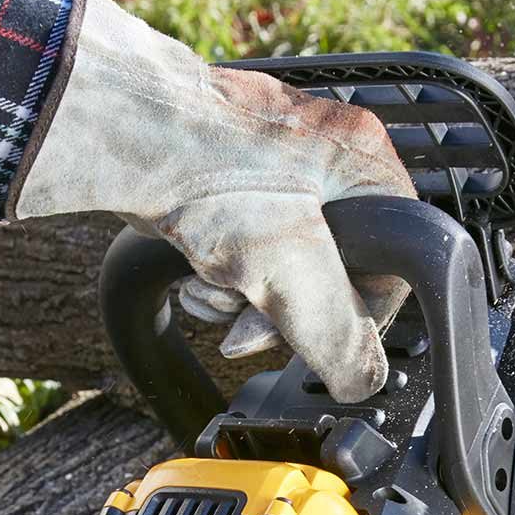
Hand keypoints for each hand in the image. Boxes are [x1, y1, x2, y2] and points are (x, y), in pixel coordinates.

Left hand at [11, 0, 415, 401]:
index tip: (325, 342)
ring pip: (279, 260)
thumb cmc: (208, 172)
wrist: (119, 134)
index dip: (361, 312)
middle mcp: (324, 153)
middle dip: (284, 305)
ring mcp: (272, 160)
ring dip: (244, 294)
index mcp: (362, 160)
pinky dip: (216, 271)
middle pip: (331, 265)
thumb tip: (362, 379)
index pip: (396, 256)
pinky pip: (240, 242)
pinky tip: (191, 274)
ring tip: (210, 289)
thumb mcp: (292, 272)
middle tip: (251, 326)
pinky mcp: (224, 173)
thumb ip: (339, 336)